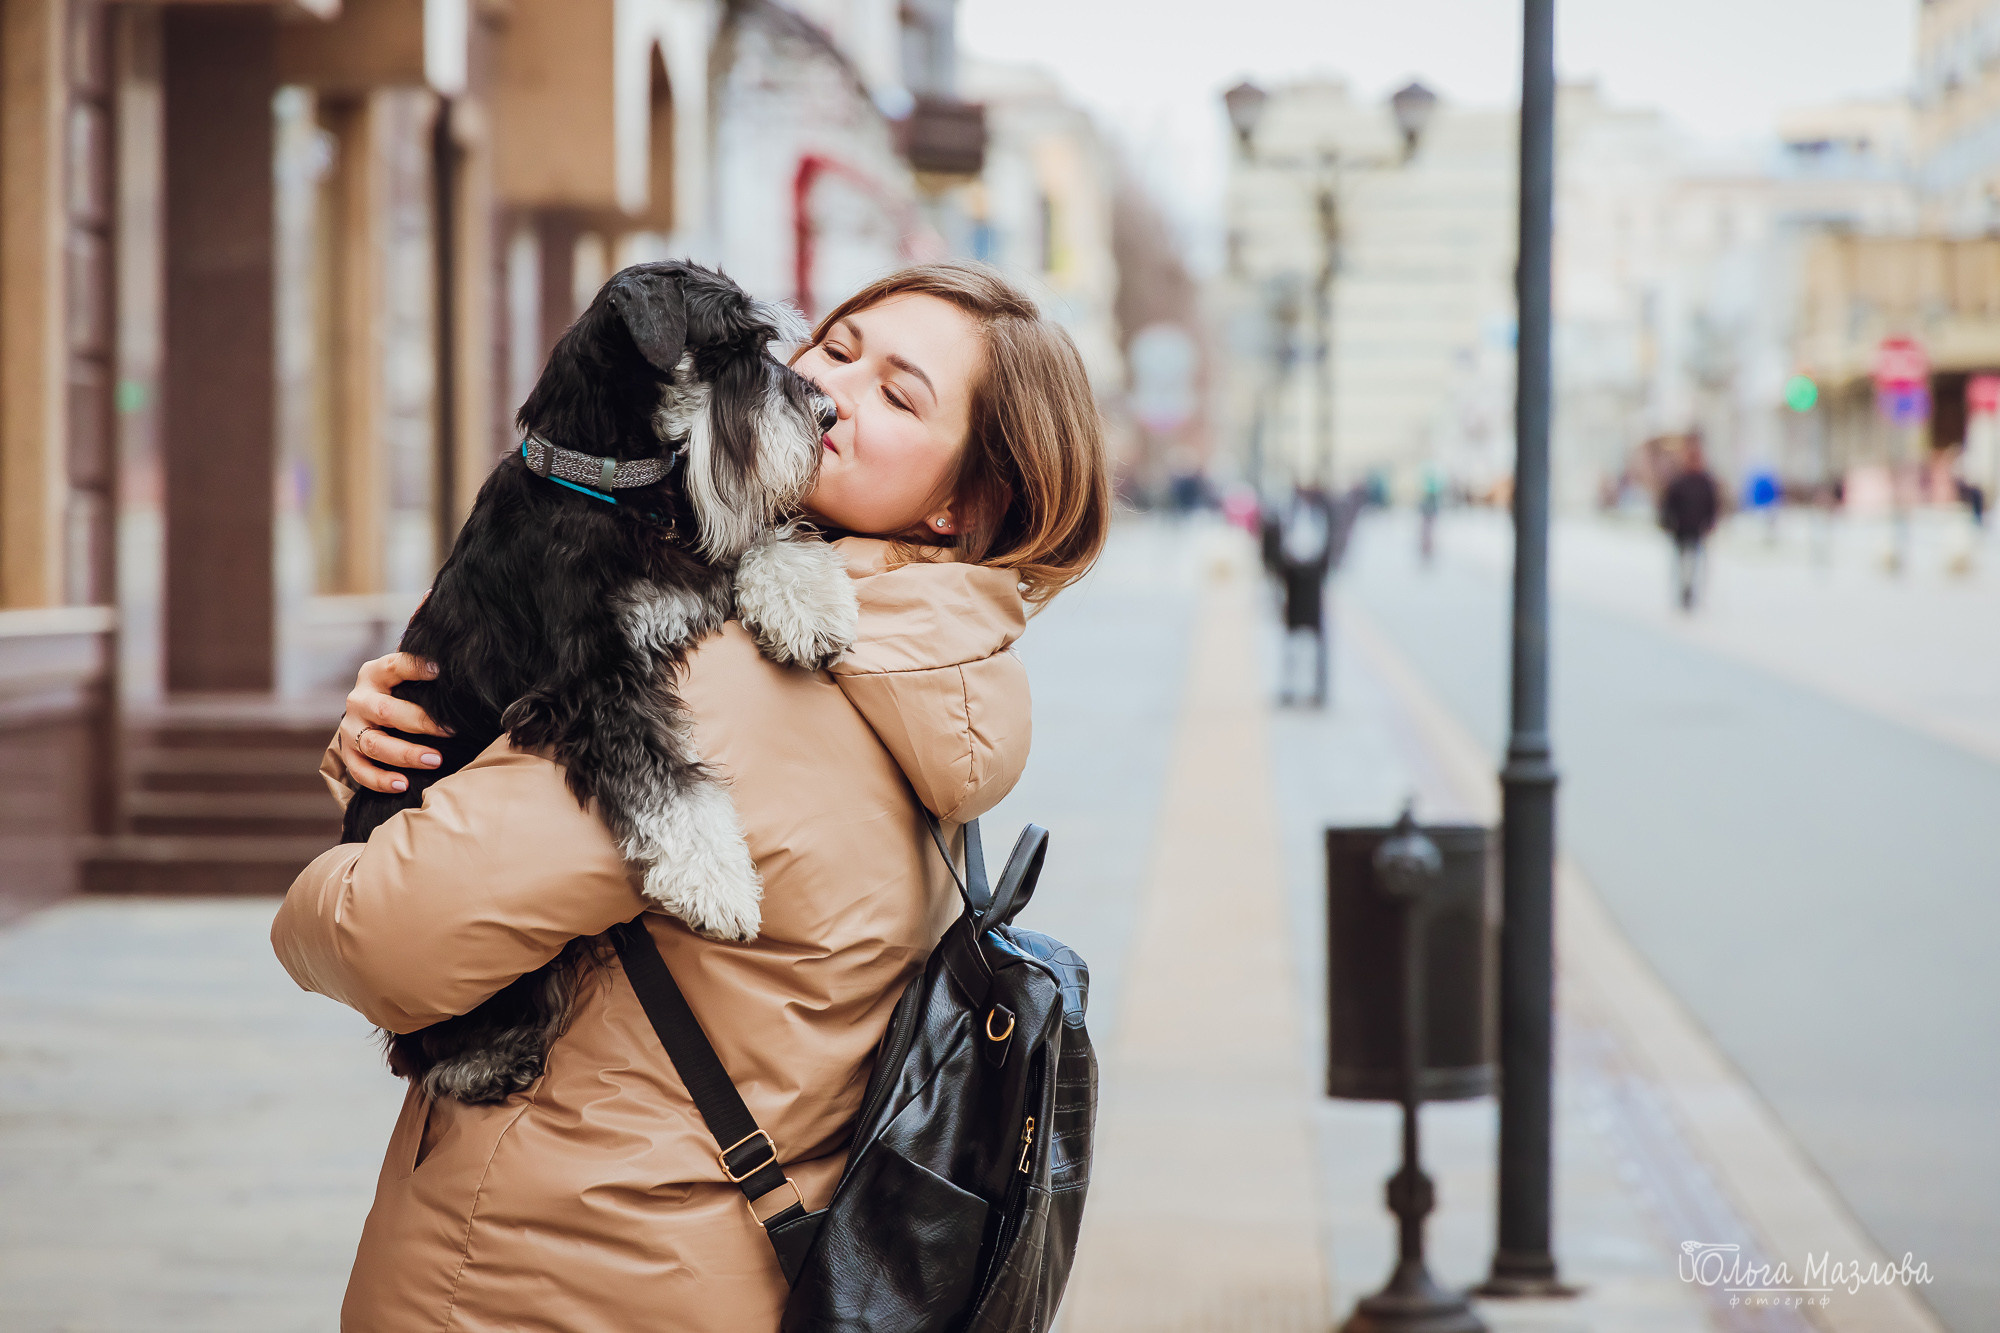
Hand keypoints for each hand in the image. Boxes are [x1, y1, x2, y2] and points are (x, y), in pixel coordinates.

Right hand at [338, 653, 449, 793]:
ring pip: (375, 744)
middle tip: (450, 731)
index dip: (415, 667)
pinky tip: (403, 784)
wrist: (368, 713)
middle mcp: (359, 699)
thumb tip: (459, 662)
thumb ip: (425, 671)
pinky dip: (380, 780)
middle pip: (385, 711)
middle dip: (420, 722)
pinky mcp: (348, 753)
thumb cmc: (401, 692)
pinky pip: (360, 771)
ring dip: (406, 754)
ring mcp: (351, 728)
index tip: (440, 671)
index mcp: (375, 674)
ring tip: (435, 760)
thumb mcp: (408, 677)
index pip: (394, 666)